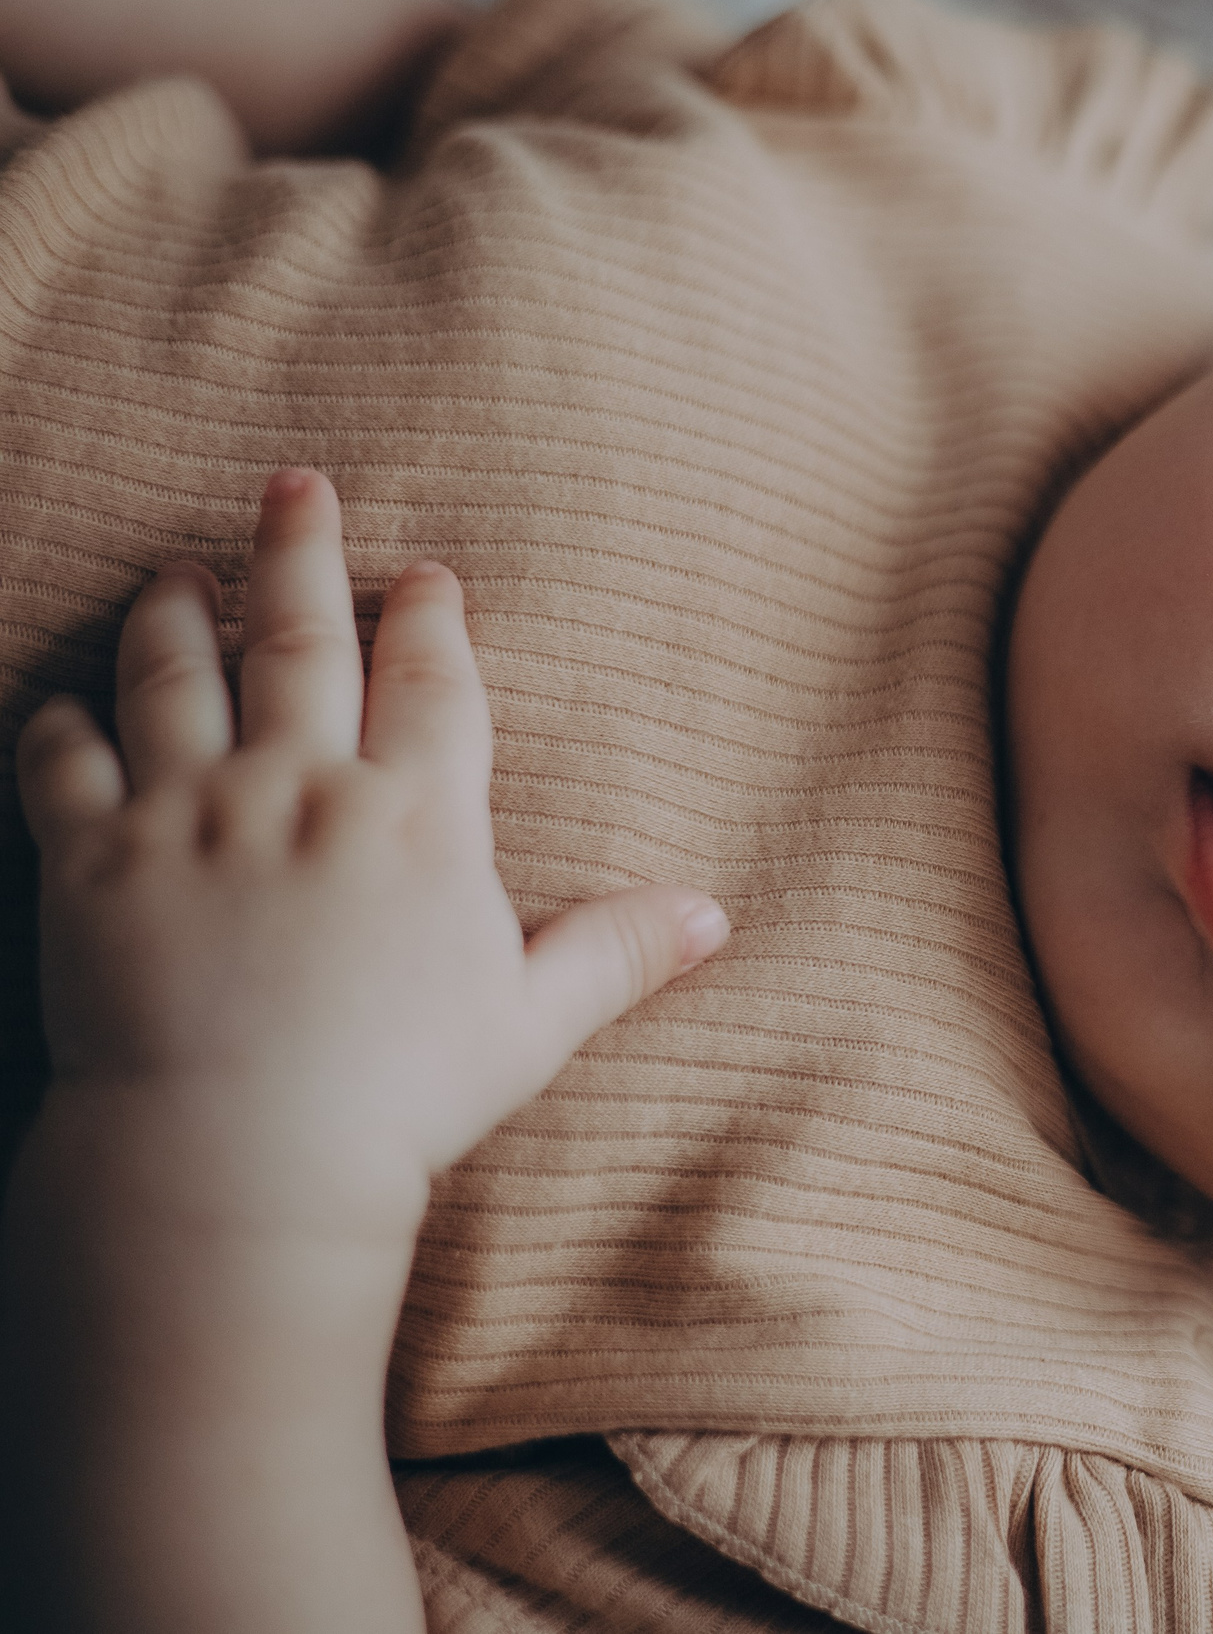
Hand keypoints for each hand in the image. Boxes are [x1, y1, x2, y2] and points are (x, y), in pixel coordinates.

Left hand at [13, 467, 725, 1242]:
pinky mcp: (89, 860)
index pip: (433, 681)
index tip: (426, 572)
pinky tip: (65, 703)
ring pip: (173, 675)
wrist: (235, 1159)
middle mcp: (300, 789)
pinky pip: (62, 761)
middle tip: (294, 484)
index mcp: (416, 818)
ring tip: (179, 573)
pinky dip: (60, 723)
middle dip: (300, 551)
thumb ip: (616, 952)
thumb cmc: (398, 1098)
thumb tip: (716, 915)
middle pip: (301, 639)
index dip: (433, 616)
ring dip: (175, 613)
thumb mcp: (532, 1022)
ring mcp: (188, 815)